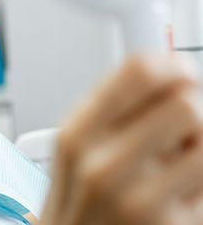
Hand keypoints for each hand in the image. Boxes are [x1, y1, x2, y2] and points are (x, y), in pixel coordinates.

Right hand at [40, 54, 202, 224]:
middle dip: (193, 108)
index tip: (181, 75)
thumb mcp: (78, 145)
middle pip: (186, 102)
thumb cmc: (81, 200)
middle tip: (184, 125)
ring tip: (182, 159)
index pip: (140, 71)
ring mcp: (142, 202)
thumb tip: (175, 68)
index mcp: (78, 135)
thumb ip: (115, 103)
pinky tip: (185, 189)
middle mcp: (105, 166)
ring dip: (201, 144)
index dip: (173, 66)